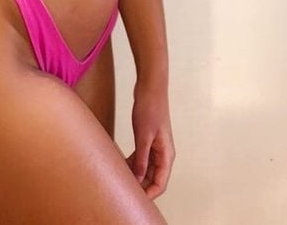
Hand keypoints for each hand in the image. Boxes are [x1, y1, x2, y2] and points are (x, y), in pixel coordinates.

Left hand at [125, 81, 175, 199]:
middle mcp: (163, 153)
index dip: (149, 193)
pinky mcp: (149, 140)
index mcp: (166, 154)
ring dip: (135, 174)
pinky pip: (142, 157)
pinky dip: (133, 163)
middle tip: (123, 187)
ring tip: (120, 176)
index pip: (161, 183)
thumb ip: (141, 158)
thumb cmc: (150, 108)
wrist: (150, 88)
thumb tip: (138, 178)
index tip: (134, 198)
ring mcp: (156, 146)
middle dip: (141, 185)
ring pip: (147, 168)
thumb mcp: (143, 135)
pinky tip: (122, 163)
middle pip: (153, 178)